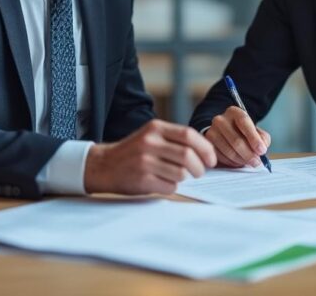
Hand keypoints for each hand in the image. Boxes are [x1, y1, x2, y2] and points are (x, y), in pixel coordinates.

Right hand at [83, 119, 216, 194]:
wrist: (103, 166)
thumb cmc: (134, 152)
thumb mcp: (151, 136)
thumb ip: (175, 140)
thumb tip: (206, 154)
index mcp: (155, 128)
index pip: (189, 135)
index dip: (205, 148)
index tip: (211, 159)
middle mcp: (150, 142)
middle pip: (188, 155)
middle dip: (200, 167)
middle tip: (199, 173)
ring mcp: (145, 161)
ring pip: (181, 173)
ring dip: (185, 178)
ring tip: (177, 177)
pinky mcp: (142, 179)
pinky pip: (170, 186)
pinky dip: (171, 187)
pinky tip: (162, 182)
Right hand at [204, 106, 271, 167]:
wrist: (225, 131)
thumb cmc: (242, 131)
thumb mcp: (255, 130)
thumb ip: (262, 138)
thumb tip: (262, 149)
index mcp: (234, 112)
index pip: (244, 122)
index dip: (254, 138)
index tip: (262, 150)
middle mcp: (221, 120)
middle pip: (236, 140)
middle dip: (249, 154)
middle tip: (257, 162)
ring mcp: (212, 132)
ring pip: (229, 151)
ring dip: (241, 160)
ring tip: (249, 162)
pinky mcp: (208, 144)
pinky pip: (221, 157)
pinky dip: (232, 163)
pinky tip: (238, 161)